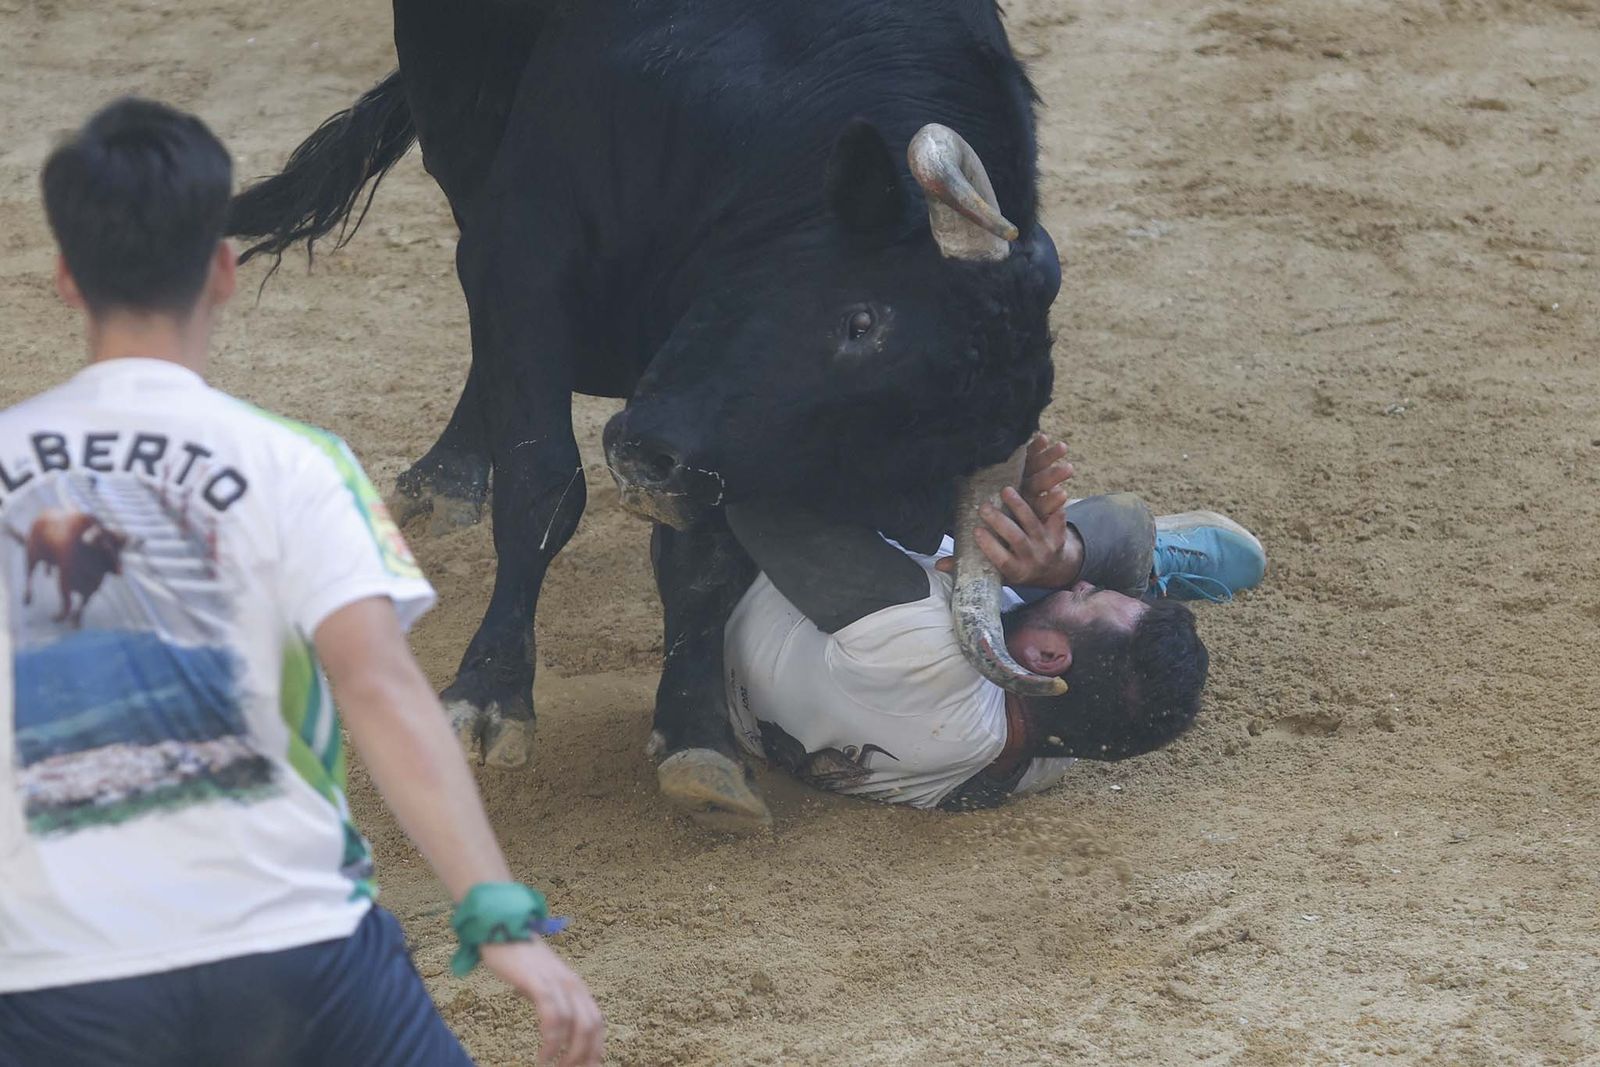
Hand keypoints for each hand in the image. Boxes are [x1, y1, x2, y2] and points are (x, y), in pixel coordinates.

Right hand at [481, 939, 604, 1066]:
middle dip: (583, 1056)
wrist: (502, 927)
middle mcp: (573, 984)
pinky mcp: (538, 981)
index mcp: (577, 987)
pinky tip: (544, 1057)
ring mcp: (557, 982)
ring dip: (568, 1055)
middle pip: (591, 1027)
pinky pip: (553, 1016)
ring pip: (576, 1024)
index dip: (595, 1049)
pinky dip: (551, 1041)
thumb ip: (553, 1005)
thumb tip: (555, 1034)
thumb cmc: (521, 961)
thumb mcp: (543, 985)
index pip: (597, 1023)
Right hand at [937, 434, 1080, 587]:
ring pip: (1034, 523)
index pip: (1003, 560)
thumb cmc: (1017, 568)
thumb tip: (939, 565)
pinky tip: (1044, 486)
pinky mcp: (1059, 532)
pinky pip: (1058, 516)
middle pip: (1017, 540)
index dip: (990, 546)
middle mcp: (1034, 560)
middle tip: (983, 507)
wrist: (1054, 570)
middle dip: (1000, 522)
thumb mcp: (996, 573)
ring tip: (1005, 490)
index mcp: (1017, 571)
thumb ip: (970, 566)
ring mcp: (1048, 546)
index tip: (976, 531)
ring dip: (1019, 506)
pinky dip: (1053, 502)